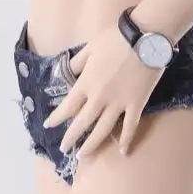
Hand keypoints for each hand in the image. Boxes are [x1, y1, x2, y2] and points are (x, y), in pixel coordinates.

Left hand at [42, 22, 164, 157]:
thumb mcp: (89, 48)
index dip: (57, 118)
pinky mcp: (136, 105)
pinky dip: (126, 140)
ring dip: (92, 144)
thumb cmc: (114, 39)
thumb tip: (65, 74)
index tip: (48, 126)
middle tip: (64, 149)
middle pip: (82, 122)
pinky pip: (130, 127)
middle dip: (71, 137)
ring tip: (84, 155)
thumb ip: (77, 63)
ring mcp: (118, 104)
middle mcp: (99, 98)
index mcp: (86, 83)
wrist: (143, 38)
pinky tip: (123, 152)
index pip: (67, 106)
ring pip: (102, 130)